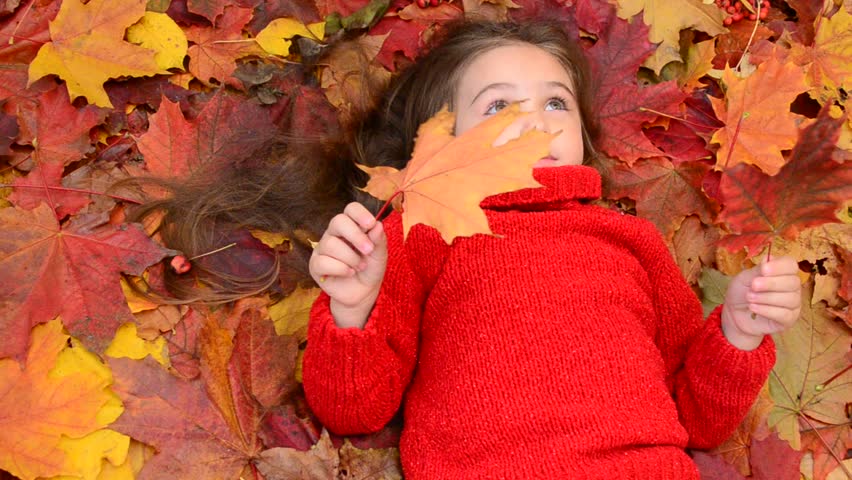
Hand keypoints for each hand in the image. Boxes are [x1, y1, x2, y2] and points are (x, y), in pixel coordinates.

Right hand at [309, 202, 387, 328]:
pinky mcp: (315, 264)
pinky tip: (349, 273)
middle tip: (368, 250)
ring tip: (361, 267)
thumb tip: (377, 225)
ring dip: (351, 258)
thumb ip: (378, 240)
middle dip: (355, 236)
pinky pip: (323, 262)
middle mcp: (334, 234)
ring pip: (331, 244)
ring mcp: (323, 248)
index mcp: (351, 226)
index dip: (360, 213)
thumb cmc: (370, 268)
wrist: (362, 292)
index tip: (371, 224)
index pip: (350, 209)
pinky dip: (341, 269)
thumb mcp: (379, 255)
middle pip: (337, 221)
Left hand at [721, 256, 801, 349]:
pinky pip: (785, 314)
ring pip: (790, 299)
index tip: (764, 270)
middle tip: (753, 286)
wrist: (734, 313)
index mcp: (783, 272)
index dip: (779, 266)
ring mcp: (793, 304)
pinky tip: (753, 308)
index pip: (791, 265)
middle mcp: (792, 287)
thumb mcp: (744, 278)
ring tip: (750, 298)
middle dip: (771, 284)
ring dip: (766, 298)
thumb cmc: (741, 292)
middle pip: (793, 282)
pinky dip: (767, 310)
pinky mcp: (788, 319)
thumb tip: (768, 259)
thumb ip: (757, 270)